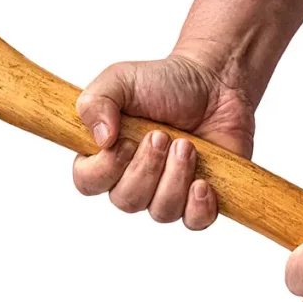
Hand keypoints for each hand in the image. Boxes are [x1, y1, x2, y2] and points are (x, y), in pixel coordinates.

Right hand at [73, 43, 254, 229]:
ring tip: (187, 145)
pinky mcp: (200, 198)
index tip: (124, 142)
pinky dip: (198, 205)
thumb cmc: (165, 81)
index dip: (104, 169)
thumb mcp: (120, 79)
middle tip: (162, 135)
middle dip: (146, 168)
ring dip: (175, 177)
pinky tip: (203, 181)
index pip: (88, 182)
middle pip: (126, 201)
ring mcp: (167, 191)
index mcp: (106, 154)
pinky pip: (195, 221)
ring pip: (161, 212)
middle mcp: (133, 178)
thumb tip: (100, 138)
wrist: (214, 81)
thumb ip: (96, 102)